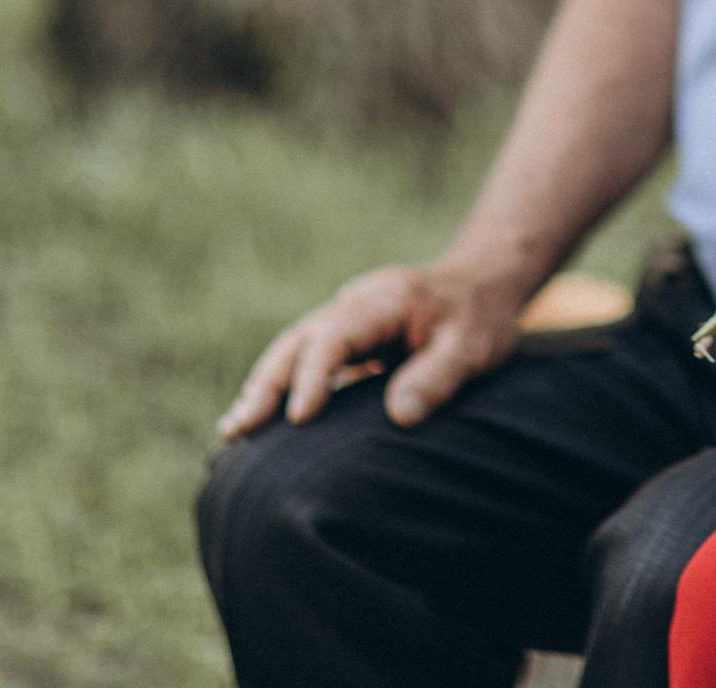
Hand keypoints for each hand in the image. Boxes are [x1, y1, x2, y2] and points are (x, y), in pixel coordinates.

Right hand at [216, 264, 519, 437]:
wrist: (482, 283)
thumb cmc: (479, 317)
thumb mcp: (474, 347)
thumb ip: (439, 377)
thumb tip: (399, 415)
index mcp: (384, 300)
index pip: (336, 335)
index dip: (313, 375)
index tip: (299, 417)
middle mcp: (355, 302)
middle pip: (299, 339)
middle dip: (266, 384)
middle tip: (238, 429)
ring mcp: (346, 317)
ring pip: (293, 348)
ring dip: (263, 387)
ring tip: (233, 431)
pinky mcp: (346, 337)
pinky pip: (304, 358)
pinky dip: (280, 386)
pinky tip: (259, 420)